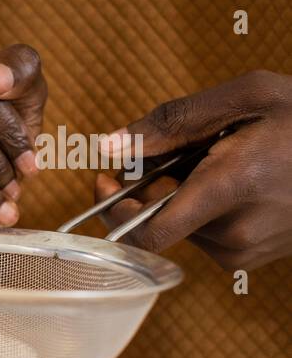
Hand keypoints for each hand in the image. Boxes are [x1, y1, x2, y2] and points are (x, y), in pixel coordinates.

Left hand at [96, 70, 291, 270]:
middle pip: (157, 223)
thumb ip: (173, 122)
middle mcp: (237, 232)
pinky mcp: (253, 259)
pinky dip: (202, 209)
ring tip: (217, 161)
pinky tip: (232, 181)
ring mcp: (247, 252)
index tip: (103, 182)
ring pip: (180, 228)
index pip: (147, 233)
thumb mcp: (247, 98)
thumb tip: (111, 146)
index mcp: (232, 189)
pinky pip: (204, 235)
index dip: (113, 212)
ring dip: (178, 197)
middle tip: (167, 154)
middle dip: (148, 190)